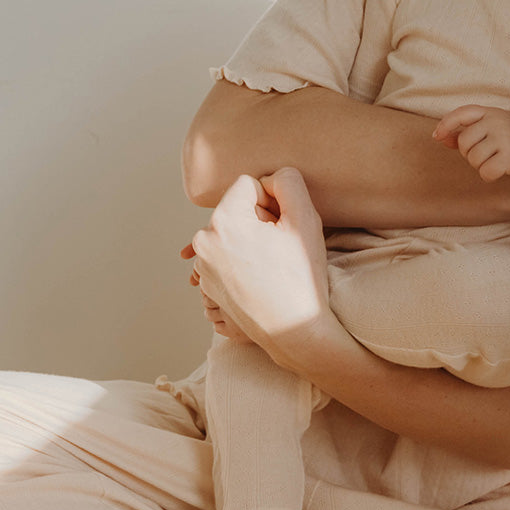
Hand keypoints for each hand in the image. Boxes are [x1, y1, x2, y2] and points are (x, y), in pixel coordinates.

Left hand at [181, 169, 334, 365]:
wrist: (295, 331)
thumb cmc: (302, 277)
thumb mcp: (305, 219)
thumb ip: (288, 182)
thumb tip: (273, 177)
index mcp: (223, 220)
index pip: (248, 185)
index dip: (273, 200)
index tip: (285, 226)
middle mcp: (204, 241)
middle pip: (236, 210)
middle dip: (259, 221)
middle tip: (282, 248)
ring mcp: (203, 267)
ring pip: (231, 234)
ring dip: (251, 241)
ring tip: (273, 266)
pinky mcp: (208, 285)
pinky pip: (225, 258)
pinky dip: (242, 262)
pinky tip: (262, 280)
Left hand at [433, 105, 509, 182]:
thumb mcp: (492, 130)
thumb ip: (466, 133)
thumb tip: (439, 137)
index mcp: (491, 113)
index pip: (462, 113)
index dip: (446, 124)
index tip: (437, 136)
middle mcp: (498, 122)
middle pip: (464, 142)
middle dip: (469, 154)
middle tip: (485, 156)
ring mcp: (505, 138)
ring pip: (474, 159)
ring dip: (480, 166)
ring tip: (496, 162)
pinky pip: (485, 172)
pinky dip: (489, 176)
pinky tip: (501, 171)